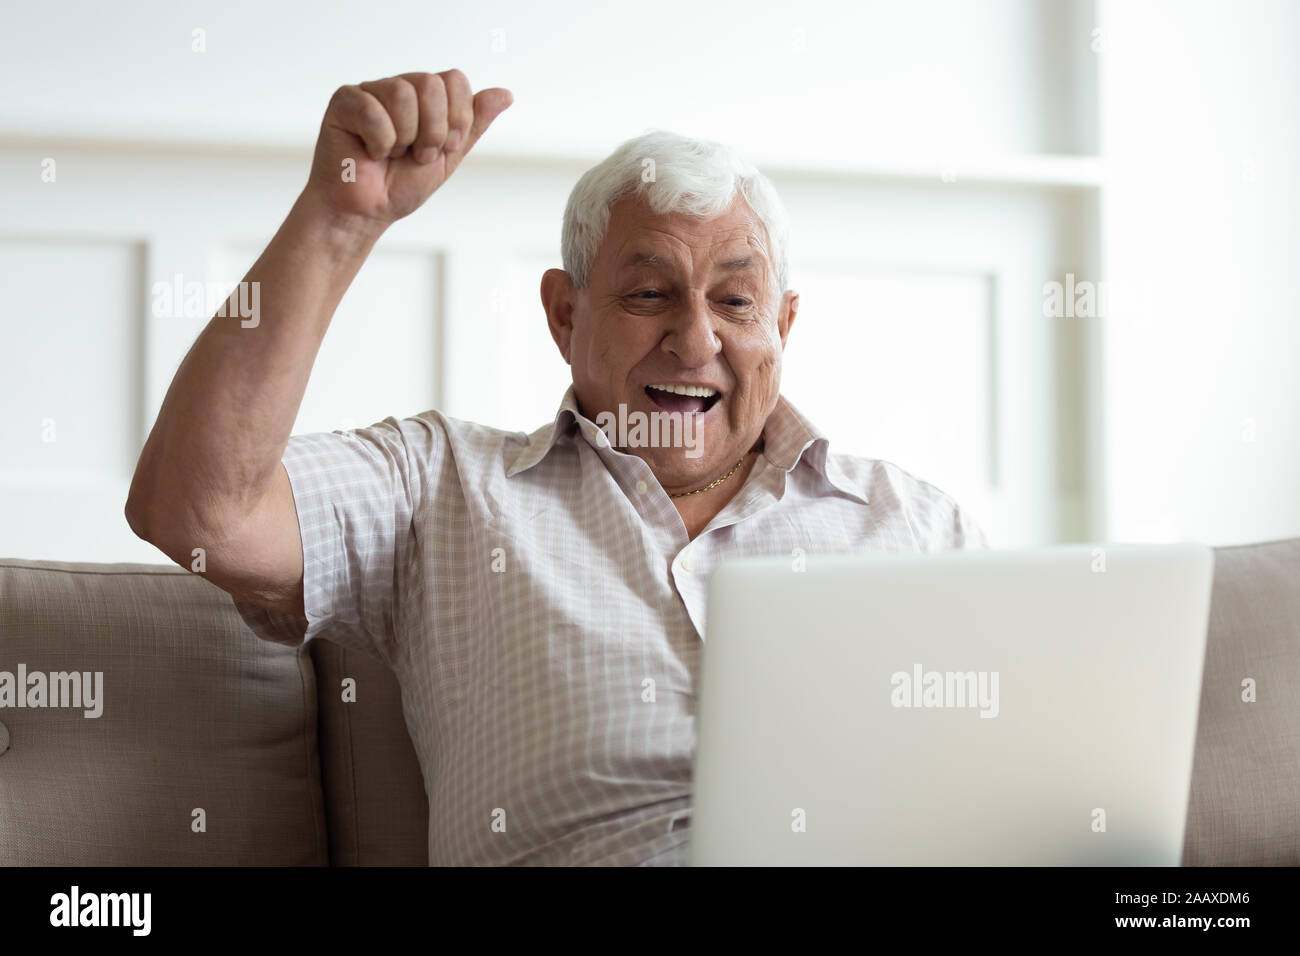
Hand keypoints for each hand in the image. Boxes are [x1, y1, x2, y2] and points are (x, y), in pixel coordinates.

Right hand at [303, 69, 511, 229]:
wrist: (367, 212)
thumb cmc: (401, 186)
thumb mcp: (448, 157)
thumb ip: (473, 125)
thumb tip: (505, 94)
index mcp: (424, 98)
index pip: (454, 80)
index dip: (456, 118)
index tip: (444, 148)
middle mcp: (398, 87)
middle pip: (431, 83)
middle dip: (433, 130)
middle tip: (418, 155)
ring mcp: (370, 92)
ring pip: (402, 93)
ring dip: (405, 137)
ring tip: (393, 154)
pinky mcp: (345, 101)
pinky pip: (372, 110)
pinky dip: (379, 142)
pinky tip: (370, 152)